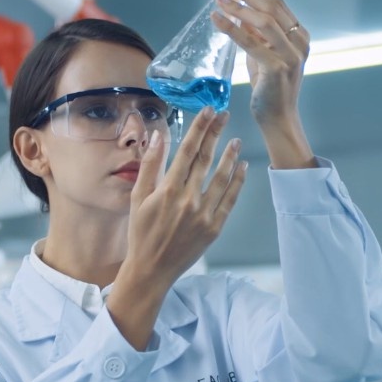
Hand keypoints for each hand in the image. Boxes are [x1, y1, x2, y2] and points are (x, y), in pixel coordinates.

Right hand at [122, 108, 247, 290]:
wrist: (152, 269)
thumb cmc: (141, 232)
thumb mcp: (138, 197)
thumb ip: (149, 166)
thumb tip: (157, 136)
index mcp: (167, 190)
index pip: (186, 151)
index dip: (199, 129)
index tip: (208, 112)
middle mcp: (188, 200)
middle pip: (205, 159)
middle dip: (216, 134)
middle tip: (225, 116)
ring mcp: (203, 215)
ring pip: (221, 178)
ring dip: (230, 157)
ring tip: (237, 141)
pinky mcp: (214, 228)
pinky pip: (229, 201)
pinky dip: (238, 183)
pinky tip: (242, 168)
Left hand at [211, 0, 309, 126]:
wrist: (278, 118)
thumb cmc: (271, 88)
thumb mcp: (264, 54)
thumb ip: (257, 35)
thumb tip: (240, 14)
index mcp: (300, 36)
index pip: (278, 3)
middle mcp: (300, 43)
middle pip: (272, 7)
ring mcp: (291, 55)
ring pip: (264, 20)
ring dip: (238, 7)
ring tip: (220, 0)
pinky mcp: (277, 68)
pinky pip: (251, 42)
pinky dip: (232, 28)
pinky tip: (217, 19)